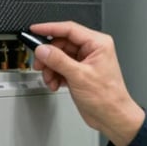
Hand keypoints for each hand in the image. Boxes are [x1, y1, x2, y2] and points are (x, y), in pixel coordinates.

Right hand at [29, 21, 144, 145]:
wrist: (112, 117)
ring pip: (59, 56)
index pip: (69, 29)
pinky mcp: (80, 72)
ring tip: (50, 79)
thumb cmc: (108, 97)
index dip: (49, 28)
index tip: (34, 29)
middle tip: (40, 64)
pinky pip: (61, 67)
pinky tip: (56, 84)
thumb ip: (58, 61)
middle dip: (49, 55)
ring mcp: (85, 61)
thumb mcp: (79, 76)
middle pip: (61, 43)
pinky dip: (55, 75)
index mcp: (98, 43)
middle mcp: (92, 50)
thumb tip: (43, 50)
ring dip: (51, 68)